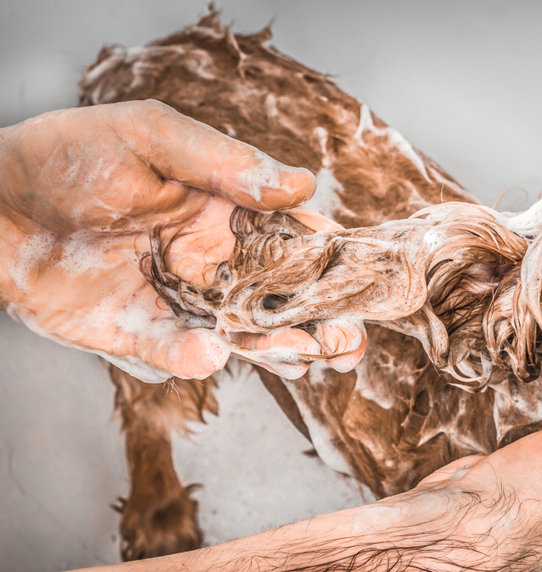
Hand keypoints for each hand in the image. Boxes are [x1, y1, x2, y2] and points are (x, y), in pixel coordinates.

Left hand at [0, 100, 357, 380]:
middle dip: (322, 322)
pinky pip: (178, 353)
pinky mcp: (141, 334)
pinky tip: (208, 353)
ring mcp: (182, 301)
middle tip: (349, 341)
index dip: (334, 262)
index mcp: (229, 211)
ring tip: (305, 357)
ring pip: (244, 335)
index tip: (365, 281)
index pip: (296, 239)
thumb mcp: (152, 136)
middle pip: (284, 298)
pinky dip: (195, 358)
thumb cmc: (69, 154)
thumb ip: (226, 164)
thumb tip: (300, 185)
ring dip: (277, 350)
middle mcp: (215, 261)